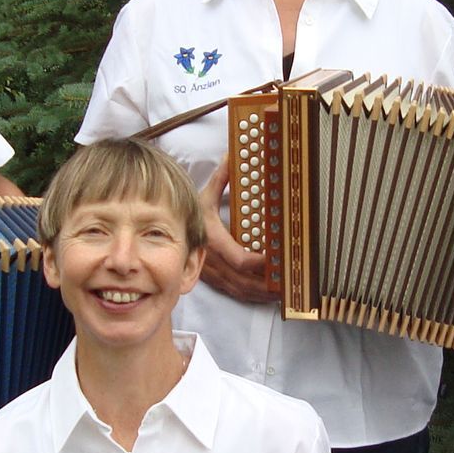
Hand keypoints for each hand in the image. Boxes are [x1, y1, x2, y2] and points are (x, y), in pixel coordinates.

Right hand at [195, 158, 278, 303]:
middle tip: (291, 280)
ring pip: (241, 290)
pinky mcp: (214, 282)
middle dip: (268, 283)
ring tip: (285, 290)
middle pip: (245, 280)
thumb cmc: (188, 215)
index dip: (261, 263)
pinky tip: (267, 295)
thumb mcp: (202, 196)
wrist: (161, 237)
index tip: (280, 259)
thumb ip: (221, 178)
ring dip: (264, 293)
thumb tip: (232, 155)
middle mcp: (213, 261)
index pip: (239, 258)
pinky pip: (236, 293)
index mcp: (212, 240)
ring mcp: (213, 274)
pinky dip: (253, 296)